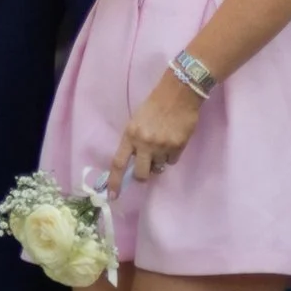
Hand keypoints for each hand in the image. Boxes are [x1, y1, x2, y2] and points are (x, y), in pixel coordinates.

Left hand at [106, 71, 203, 197]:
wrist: (178, 95)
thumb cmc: (154, 106)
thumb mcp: (137, 122)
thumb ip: (135, 142)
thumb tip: (135, 163)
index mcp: (129, 135)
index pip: (118, 163)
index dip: (114, 181)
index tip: (112, 196)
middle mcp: (144, 143)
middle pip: (140, 174)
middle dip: (142, 176)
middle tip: (145, 170)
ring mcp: (162, 146)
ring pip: (158, 168)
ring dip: (158, 162)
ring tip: (161, 145)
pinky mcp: (178, 147)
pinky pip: (172, 161)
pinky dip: (171, 156)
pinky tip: (172, 142)